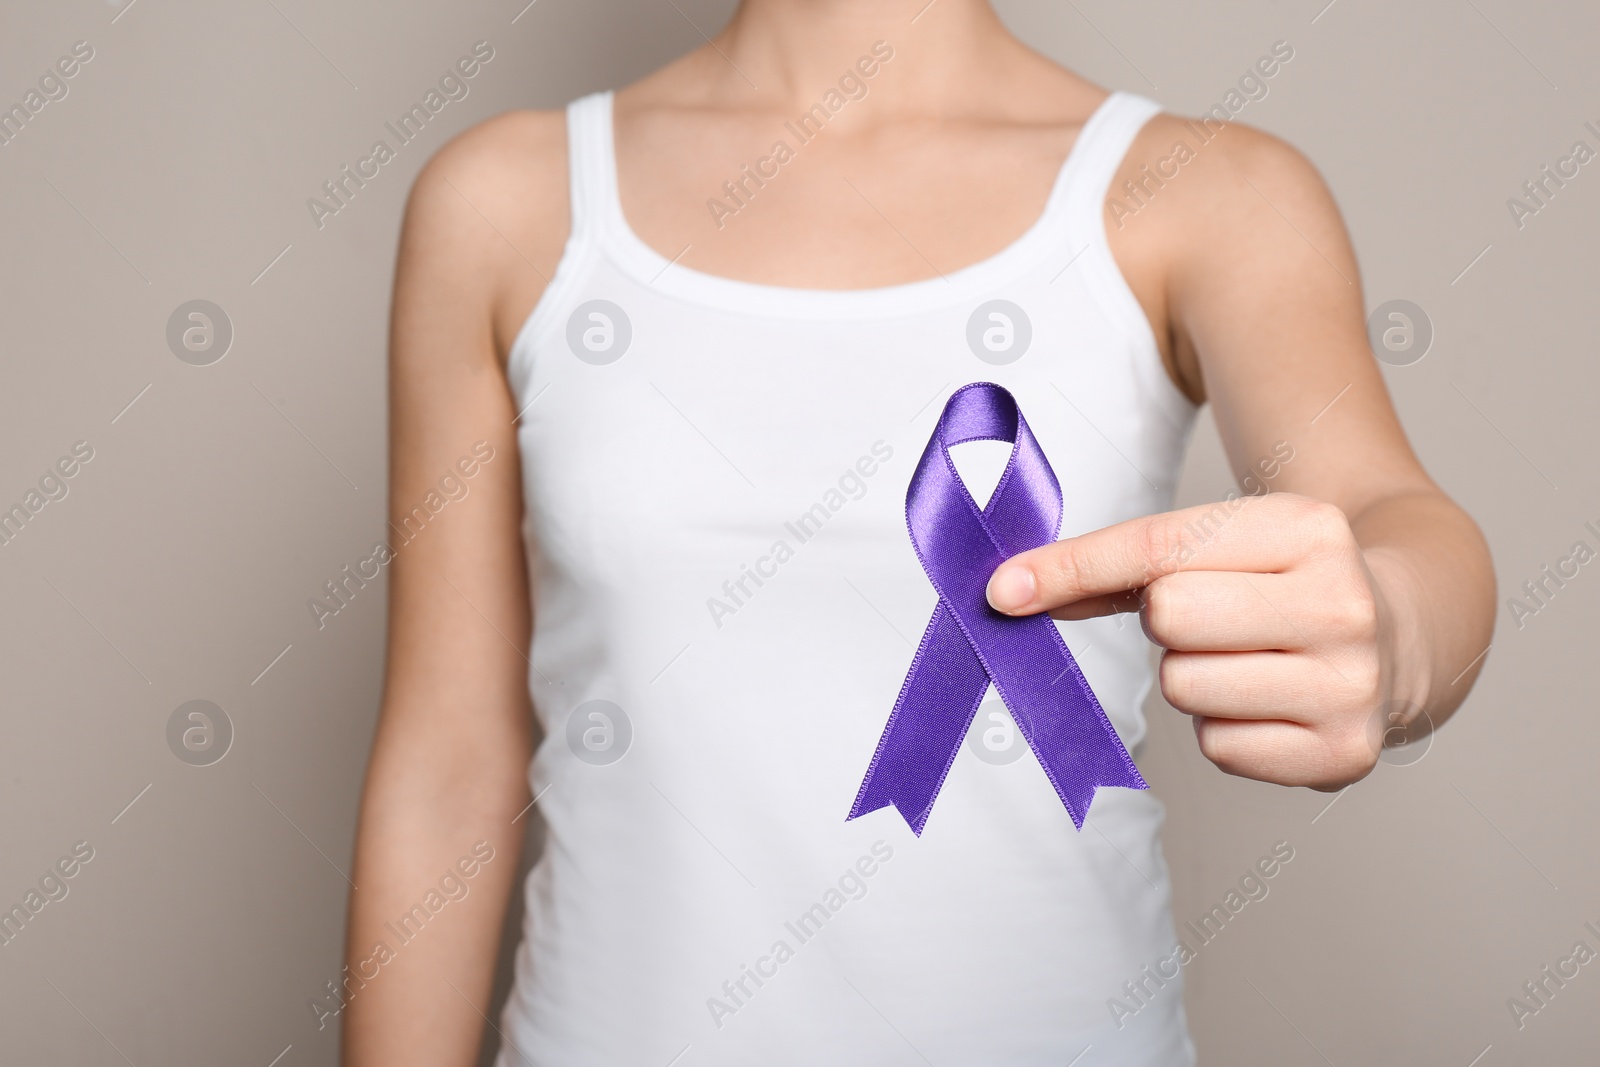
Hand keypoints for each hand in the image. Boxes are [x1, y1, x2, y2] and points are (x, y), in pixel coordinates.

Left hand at [985, 493, 1402, 790]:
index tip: (1004, 588)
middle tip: (1214, 619)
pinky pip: (1218, 746)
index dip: (1070, 568)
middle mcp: (1340, 602)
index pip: (1156, 548)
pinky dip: (1224, 729)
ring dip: (1192, 678)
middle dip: (1167, 621)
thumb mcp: (1221, 545)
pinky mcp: (1342, 753)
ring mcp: (1350, 683)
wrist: (1403, 631)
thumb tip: (1010, 588)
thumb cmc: (1281, 582)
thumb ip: (1114, 564)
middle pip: (1169, 616)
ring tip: (1245, 659)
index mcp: (1307, 527)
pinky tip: (1267, 702)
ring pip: (1185, 686)